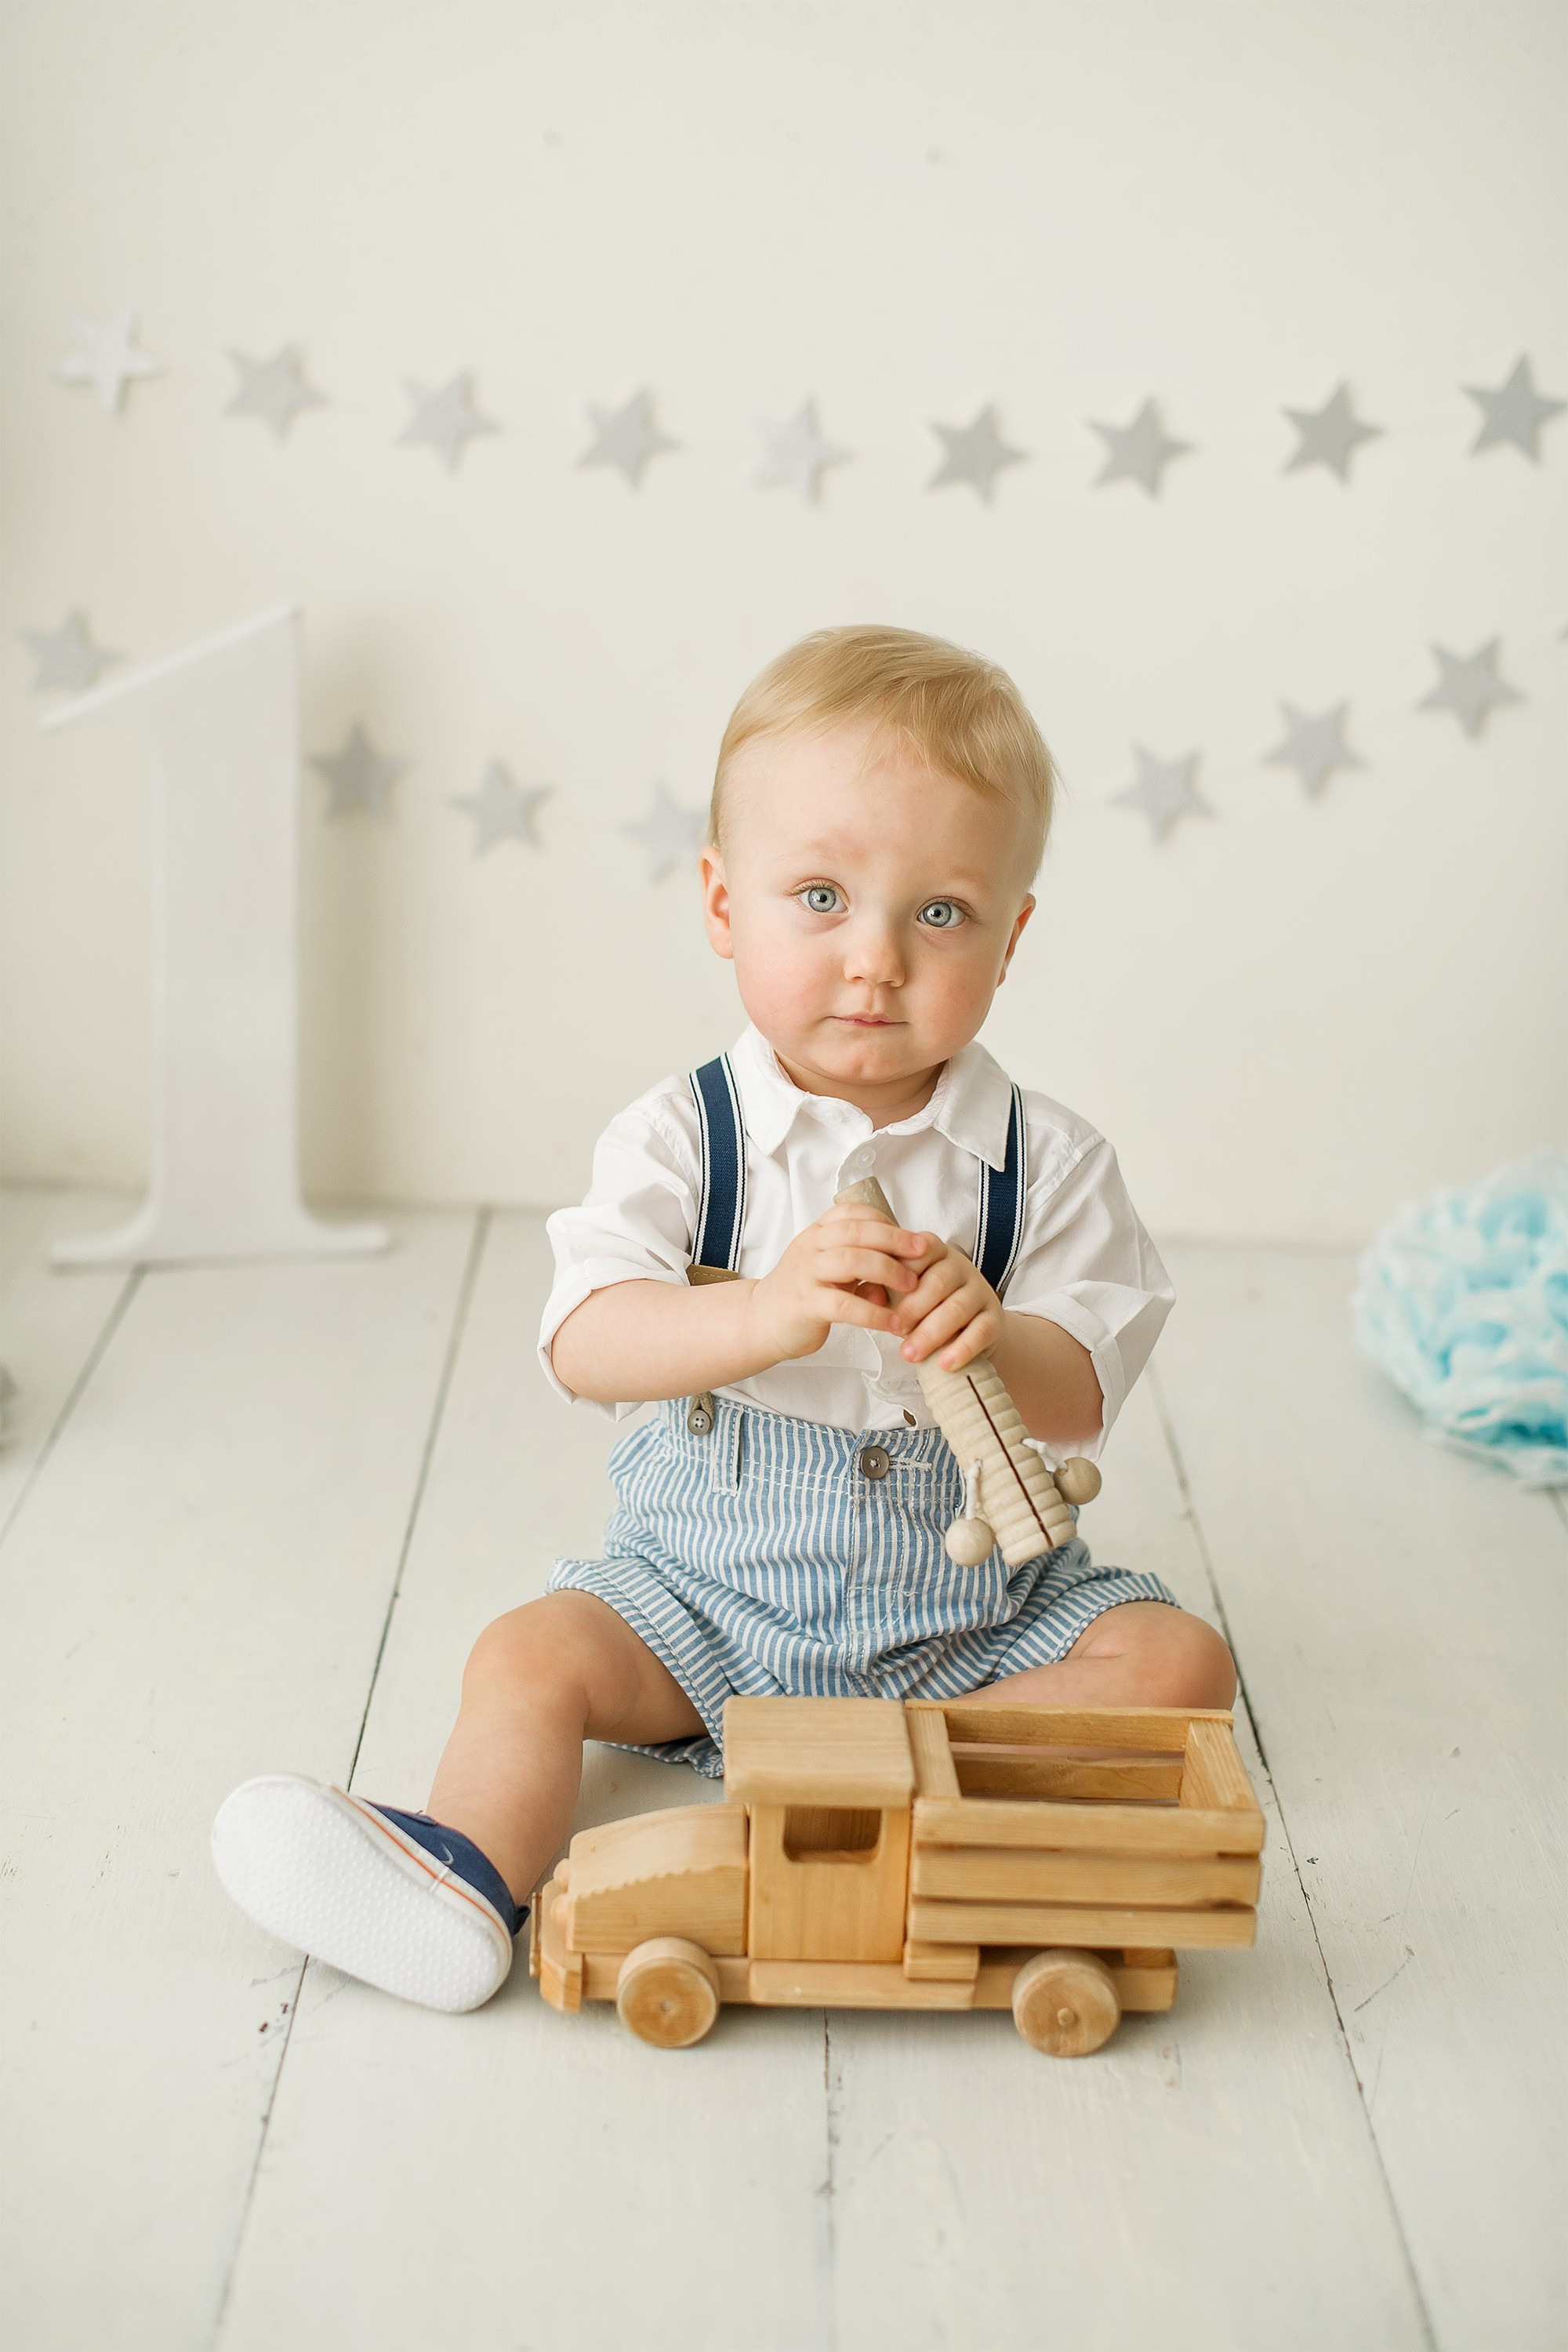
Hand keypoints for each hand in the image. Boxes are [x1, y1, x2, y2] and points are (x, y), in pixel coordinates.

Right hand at [745, 1204, 929, 1364]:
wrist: (761, 1320)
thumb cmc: (804, 1293)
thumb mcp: (831, 1270)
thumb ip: (862, 1264)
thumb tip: (902, 1270)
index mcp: (817, 1234)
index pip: (852, 1213)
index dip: (886, 1221)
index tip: (911, 1237)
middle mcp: (810, 1247)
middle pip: (855, 1232)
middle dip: (894, 1240)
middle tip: (923, 1253)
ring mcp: (806, 1274)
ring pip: (850, 1260)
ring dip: (887, 1271)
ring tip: (912, 1286)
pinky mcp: (805, 1304)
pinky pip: (844, 1305)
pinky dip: (873, 1312)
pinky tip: (892, 1321)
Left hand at [888, 1235, 1002, 1373]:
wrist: (964, 1328)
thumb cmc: (922, 1305)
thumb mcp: (898, 1293)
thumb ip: (878, 1290)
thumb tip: (862, 1296)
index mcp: (933, 1252)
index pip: (918, 1253)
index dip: (900, 1273)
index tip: (882, 1295)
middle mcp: (960, 1266)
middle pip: (939, 1282)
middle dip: (913, 1307)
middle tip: (893, 1329)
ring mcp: (980, 1291)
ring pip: (958, 1308)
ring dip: (931, 1332)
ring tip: (909, 1354)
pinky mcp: (995, 1317)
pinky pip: (982, 1331)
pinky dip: (963, 1348)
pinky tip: (944, 1363)